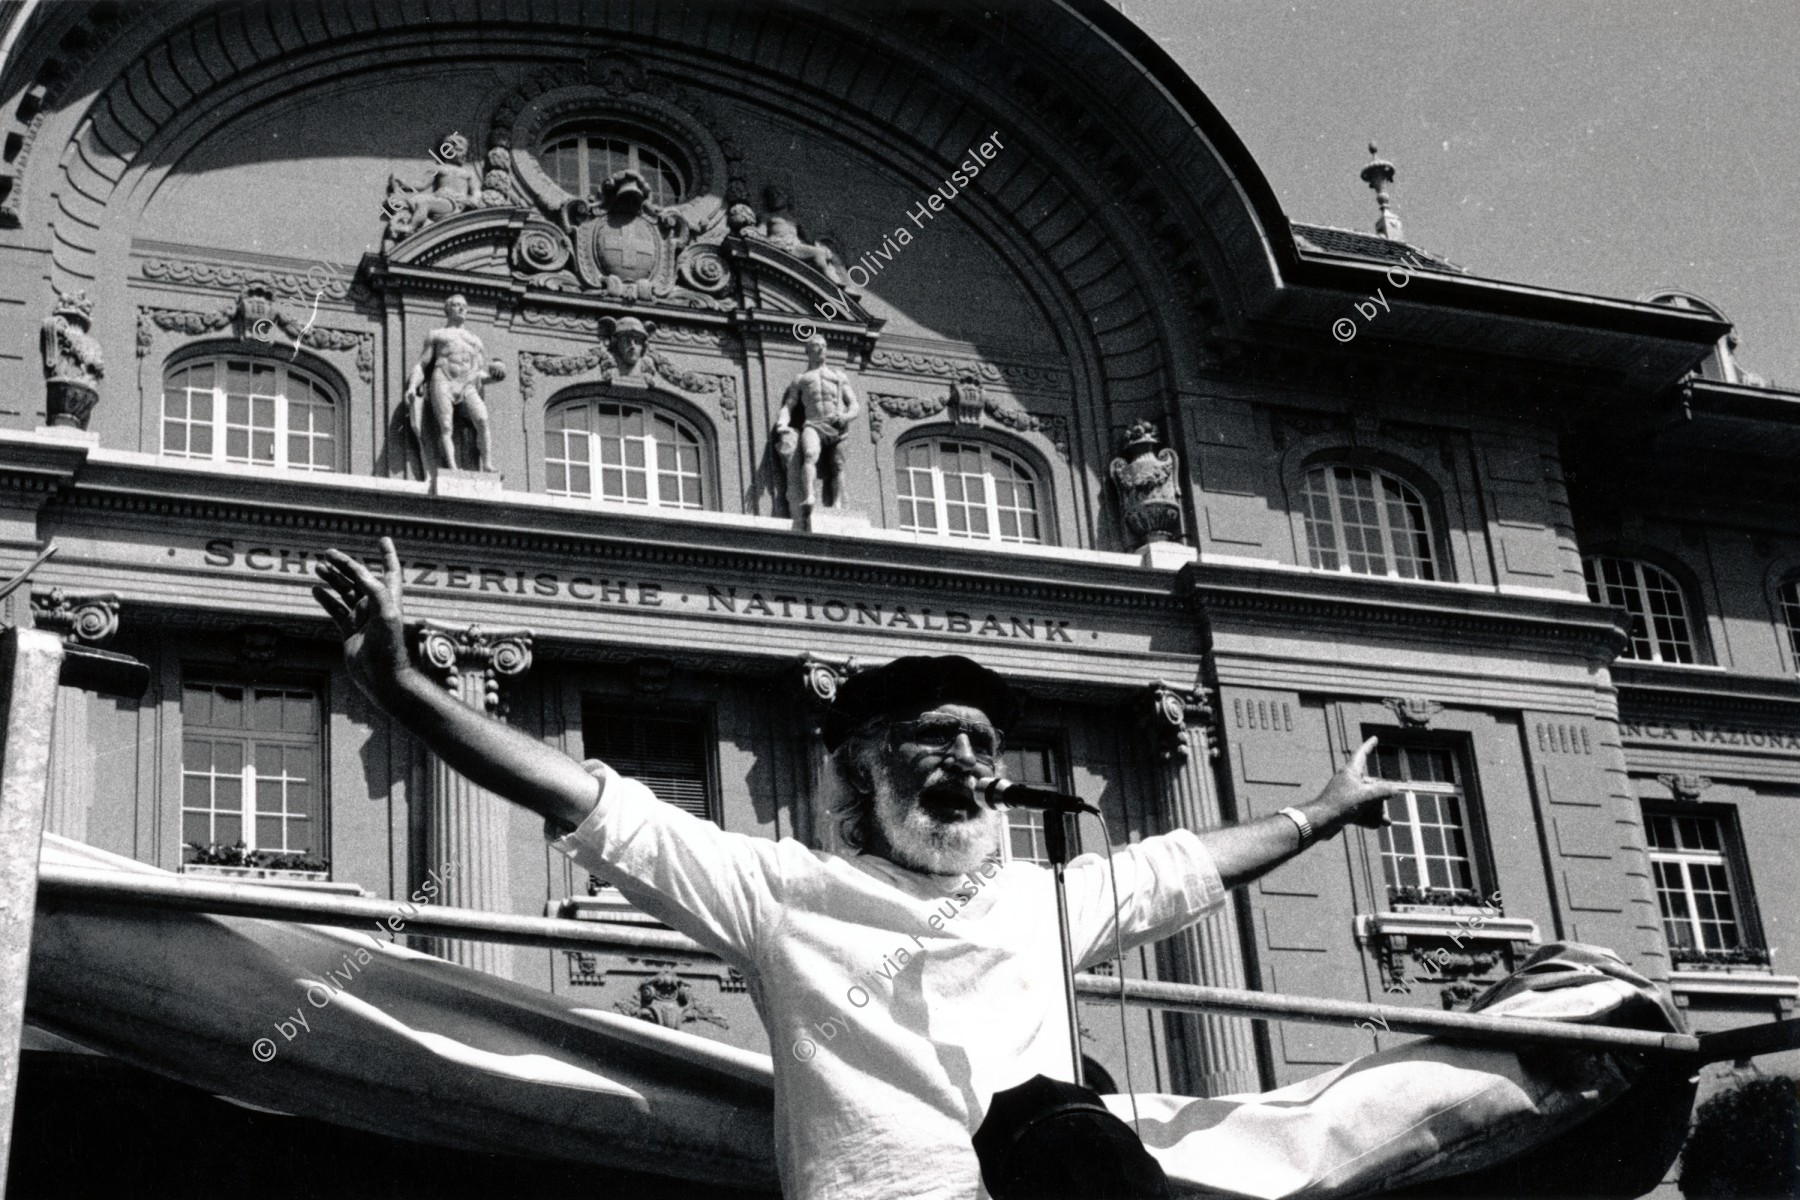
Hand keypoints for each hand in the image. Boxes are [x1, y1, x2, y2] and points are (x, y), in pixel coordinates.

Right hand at [313, 538, 415, 704]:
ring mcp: (362, 619)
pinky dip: (326, 599)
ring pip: (345, 592)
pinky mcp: (349, 632)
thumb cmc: (390, 649)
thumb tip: (361, 572)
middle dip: (345, 564)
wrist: (383, 678)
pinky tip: (315, 589)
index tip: (383, 539)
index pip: (390, 571)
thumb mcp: (387, 615)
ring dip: (332, 579)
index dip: (388, 555)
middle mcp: (376, 606)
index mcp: (389, 599)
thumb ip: (375, 592)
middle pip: (359, 578)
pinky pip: (336, 610)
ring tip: (318, 567)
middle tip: (328, 553)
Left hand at [1309, 737, 1401, 835]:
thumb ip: (1383, 791)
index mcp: (1350, 771)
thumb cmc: (1340, 804)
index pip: (1361, 754)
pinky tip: (1376, 825)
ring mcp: (1345, 795)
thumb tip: (1395, 790)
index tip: (1374, 738)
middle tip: (1386, 805)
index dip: (1369, 745)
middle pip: (1369, 784)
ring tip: (1387, 821)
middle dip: (1379, 797)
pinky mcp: (1342, 808)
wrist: (1320, 821)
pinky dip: (1367, 817)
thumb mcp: (1366, 796)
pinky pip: (1358, 811)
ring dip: (1376, 811)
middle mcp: (1347, 781)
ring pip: (1365, 800)